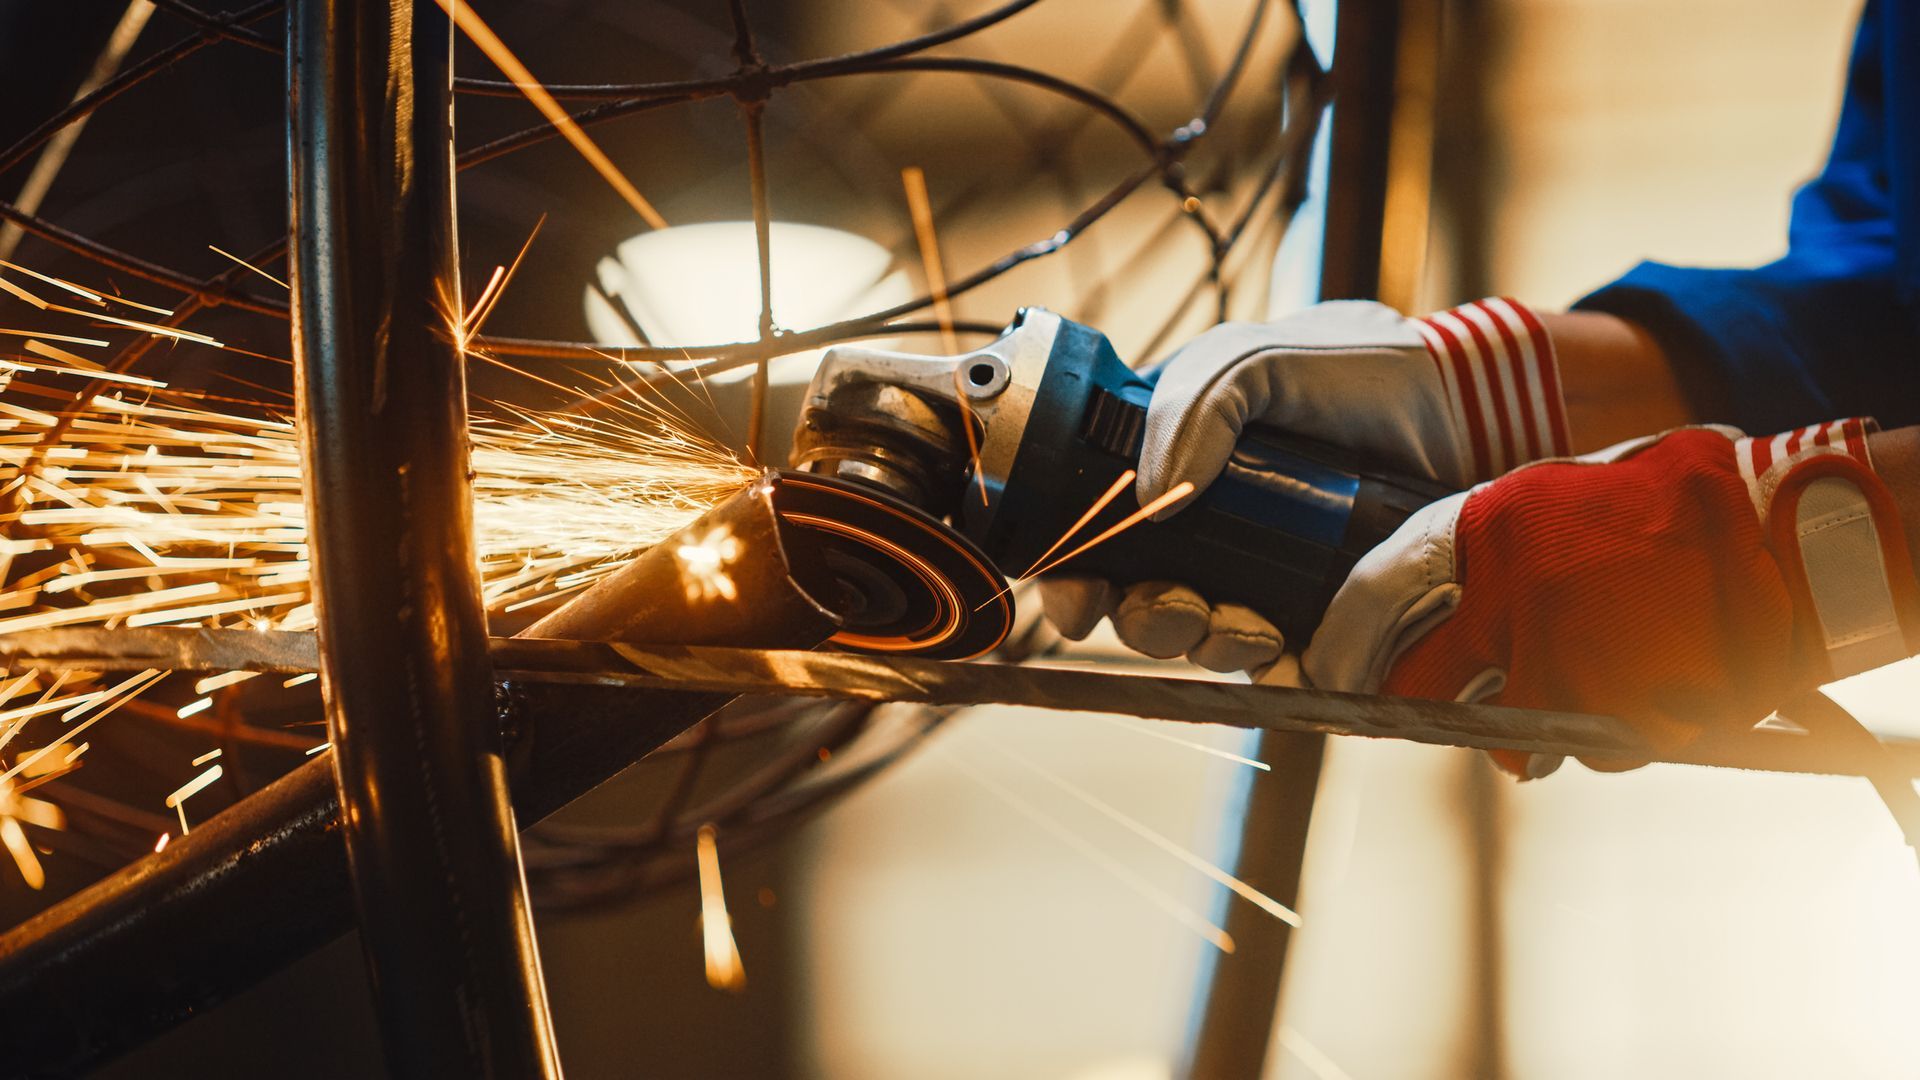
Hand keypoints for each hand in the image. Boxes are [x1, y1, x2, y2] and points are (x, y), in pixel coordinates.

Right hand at [1040, 297, 1570, 668]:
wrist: (1461, 408)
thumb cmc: (1353, 372)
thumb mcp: (1254, 361)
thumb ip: (1191, 407)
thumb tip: (1150, 499)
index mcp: (1167, 470)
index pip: (1094, 536)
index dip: (1075, 574)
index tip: (1078, 593)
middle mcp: (1202, 532)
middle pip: (1133, 603)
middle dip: (1139, 619)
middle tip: (1176, 604)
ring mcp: (1256, 578)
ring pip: (1190, 640)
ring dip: (1197, 639)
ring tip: (1241, 619)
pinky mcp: (1312, 618)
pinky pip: (1264, 666)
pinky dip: (1257, 662)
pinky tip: (1276, 636)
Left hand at [1303, 420, 1918, 776]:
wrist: (1785, 532)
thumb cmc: (1684, 498)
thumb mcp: (1564, 493)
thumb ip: (1500, 549)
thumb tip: (1451, 602)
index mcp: (1484, 532)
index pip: (1372, 597)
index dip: (1343, 644)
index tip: (1323, 673)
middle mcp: (1505, 605)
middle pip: (1424, 687)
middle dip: (1423, 708)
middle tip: (1437, 712)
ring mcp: (1559, 669)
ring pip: (1518, 732)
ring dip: (1547, 725)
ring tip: (1611, 675)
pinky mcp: (1614, 720)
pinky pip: (1595, 750)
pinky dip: (1620, 732)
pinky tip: (1657, 688)